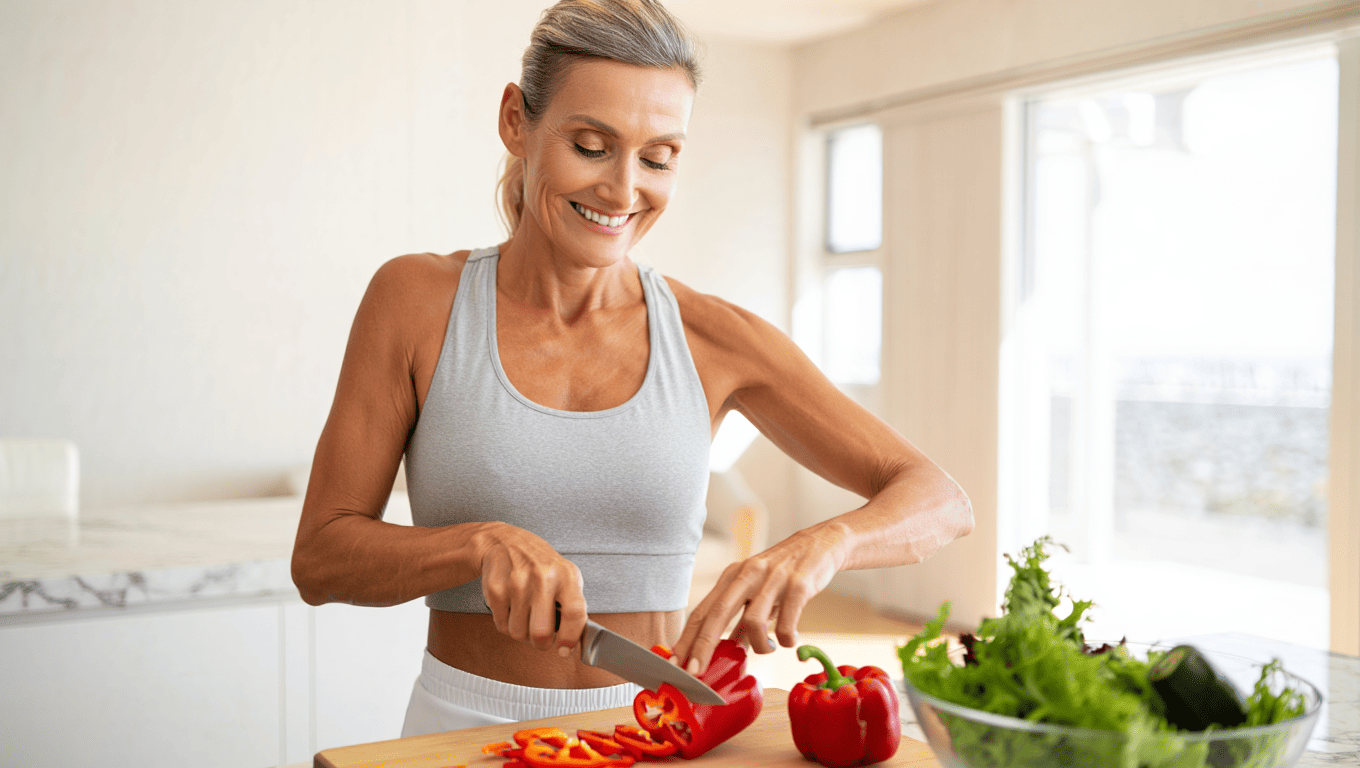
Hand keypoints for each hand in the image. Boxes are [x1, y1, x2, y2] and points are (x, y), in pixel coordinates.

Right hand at [476, 522, 587, 656]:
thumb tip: (572, 642)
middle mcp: (542, 577)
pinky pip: (501, 625)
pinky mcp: (496, 589)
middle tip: (541, 637)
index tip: (564, 649)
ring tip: (525, 614)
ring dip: (521, 631)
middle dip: (541, 643)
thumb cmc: (539, 563)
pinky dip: (506, 622)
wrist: (504, 542)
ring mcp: (517, 583)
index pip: (574, 613)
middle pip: (541, 633)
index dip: (570, 637)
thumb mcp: (565, 575)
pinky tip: (511, 606)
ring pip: (519, 633)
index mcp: (566, 575)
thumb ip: (572, 606)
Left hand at [671, 523, 849, 675]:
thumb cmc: (784, 571)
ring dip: (758, 646)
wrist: (821, 543)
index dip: (687, 639)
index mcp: (732, 576)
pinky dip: (786, 640)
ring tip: (767, 648)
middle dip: (703, 646)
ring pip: (753, 621)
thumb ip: (741, 619)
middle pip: (717, 613)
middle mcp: (747, 574)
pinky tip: (789, 640)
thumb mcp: (756, 590)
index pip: (702, 611)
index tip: (675, 664)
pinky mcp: (799, 585)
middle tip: (695, 673)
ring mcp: (772, 578)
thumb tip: (726, 650)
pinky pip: (787, 623)